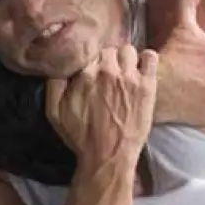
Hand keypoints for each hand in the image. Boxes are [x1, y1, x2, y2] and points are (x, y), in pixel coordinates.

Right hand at [46, 45, 157, 167]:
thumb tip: (59, 62)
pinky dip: (145, 59)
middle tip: (107, 72)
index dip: (89, 58)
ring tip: (123, 71)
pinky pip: (150, 57)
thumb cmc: (81, 136)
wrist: (109, 156)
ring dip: (124, 58)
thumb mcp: (54, 112)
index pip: (88, 49)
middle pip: (108, 49)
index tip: (91, 67)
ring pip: (127, 49)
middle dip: (106, 59)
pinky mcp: (147, 85)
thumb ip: (53, 83)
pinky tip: (140, 69)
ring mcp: (130, 76)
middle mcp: (108, 70)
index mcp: (84, 74)